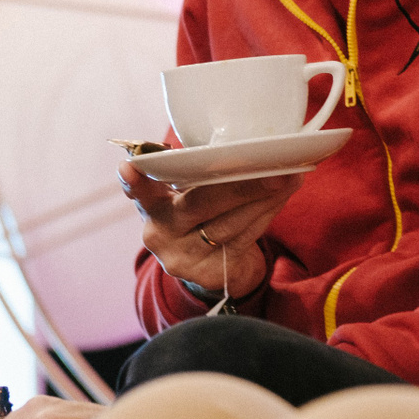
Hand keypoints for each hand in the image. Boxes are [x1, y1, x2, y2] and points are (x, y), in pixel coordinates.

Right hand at [123, 162, 301, 297]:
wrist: (213, 269)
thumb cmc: (203, 216)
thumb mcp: (189, 196)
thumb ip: (198, 175)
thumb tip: (248, 145)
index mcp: (151, 206)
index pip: (141, 192)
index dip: (135, 181)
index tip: (128, 167)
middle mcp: (160, 233)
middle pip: (200, 204)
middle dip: (239, 184)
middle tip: (271, 167)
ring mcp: (183, 257)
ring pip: (229, 222)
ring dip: (264, 197)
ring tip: (289, 176)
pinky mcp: (210, 272)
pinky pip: (245, 237)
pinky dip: (268, 212)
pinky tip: (284, 194)